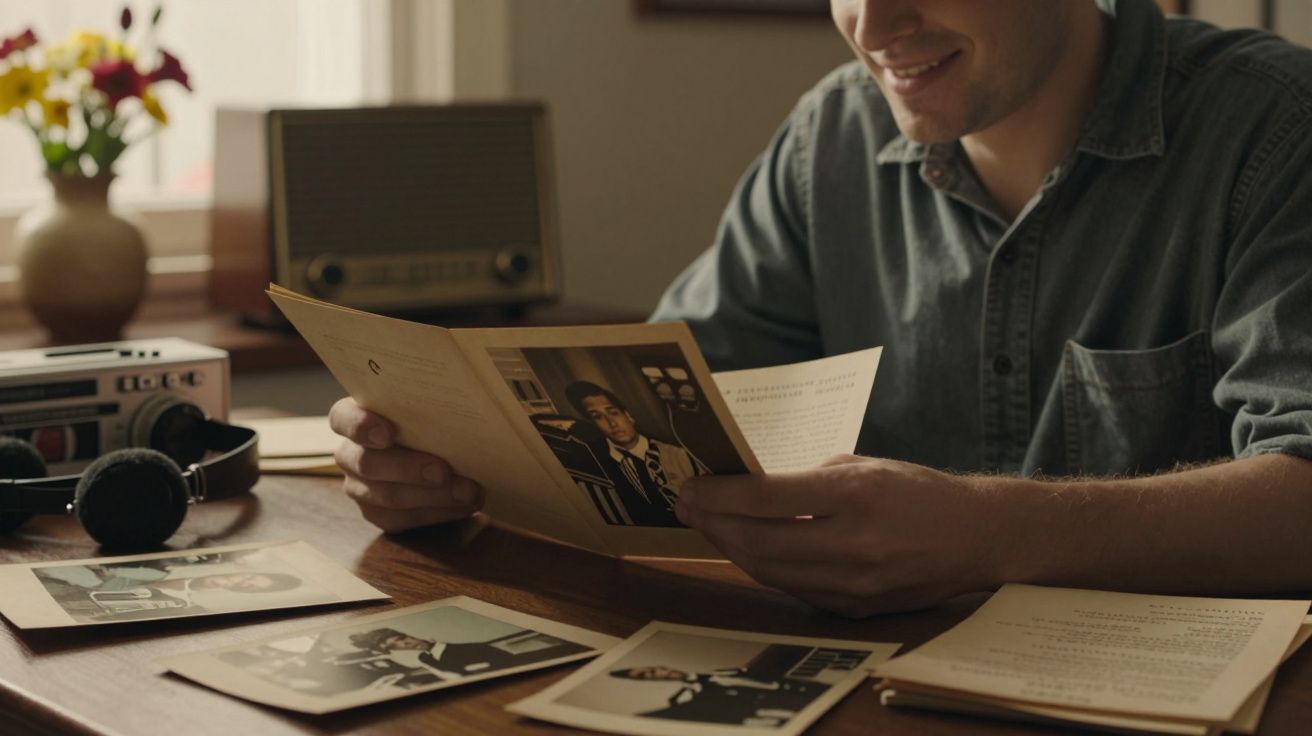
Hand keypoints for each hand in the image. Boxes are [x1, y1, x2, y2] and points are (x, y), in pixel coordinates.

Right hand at [328, 397, 483, 532]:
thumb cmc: (431, 419)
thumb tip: (458, 397)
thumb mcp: (427, 405)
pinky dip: (438, 513)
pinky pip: (402, 519)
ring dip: (434, 495)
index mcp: (353, 418)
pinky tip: (464, 505)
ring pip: (388, 496)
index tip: (388, 433)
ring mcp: (359, 487)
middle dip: (410, 469)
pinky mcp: (376, 514)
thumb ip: (429, 402)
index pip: (342, 418)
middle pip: (368, 464)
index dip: (361, 426)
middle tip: (444, 471)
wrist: (442, 453)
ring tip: (469, 492)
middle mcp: (350, 454)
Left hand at [674, 455, 1014, 616]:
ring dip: (730, 549)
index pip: (766, 498)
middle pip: (758, 541)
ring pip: (770, 571)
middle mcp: (854, 543)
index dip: (720, 494)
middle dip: (713, 523)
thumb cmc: (917, 491)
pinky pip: (794, 589)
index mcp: (855, 495)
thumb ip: (807, 478)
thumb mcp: (863, 465)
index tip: (691, 486)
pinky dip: (764, 568)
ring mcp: (855, 583)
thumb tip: (749, 486)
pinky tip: (746, 549)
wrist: (977, 537)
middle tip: (688, 506)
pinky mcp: (856, 607)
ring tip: (709, 527)